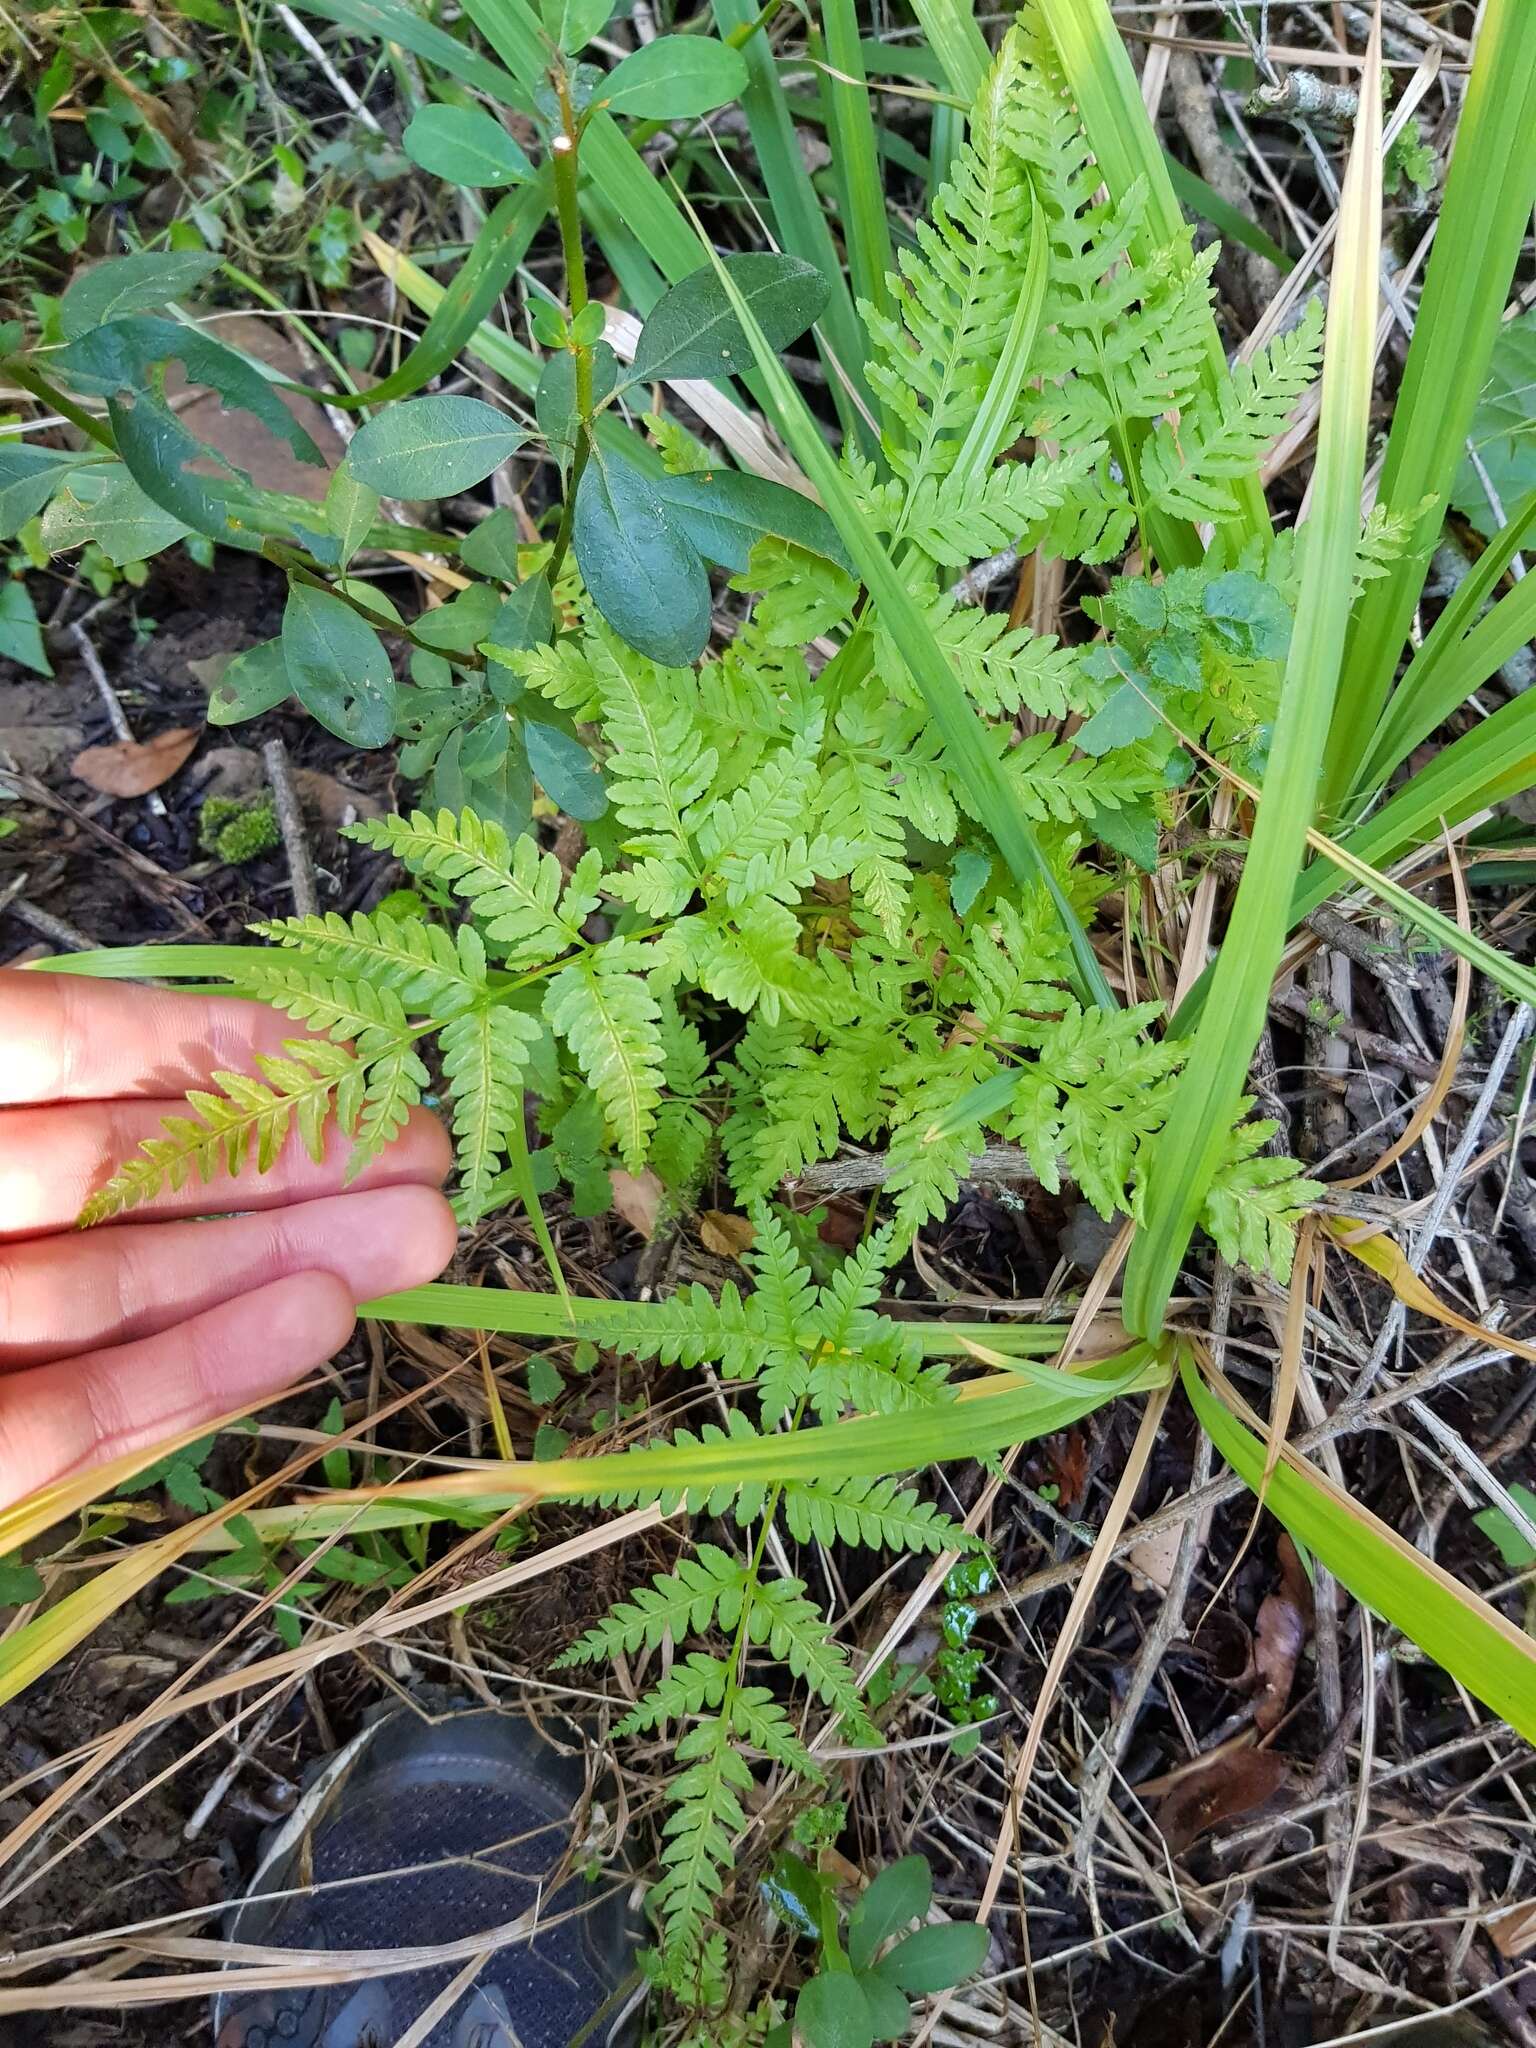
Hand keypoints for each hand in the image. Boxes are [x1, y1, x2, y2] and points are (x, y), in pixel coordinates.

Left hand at [0, 969, 456, 1510]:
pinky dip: (195, 1376)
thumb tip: (123, 1011)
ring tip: (422, 1235)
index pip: (48, 1049)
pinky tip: (319, 1321)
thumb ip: (16, 1047)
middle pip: (117, 1180)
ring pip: (119, 1296)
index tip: (325, 1040)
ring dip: (279, 1261)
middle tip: (423, 1154)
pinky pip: (73, 1424)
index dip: (193, 1038)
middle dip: (279, 1160)